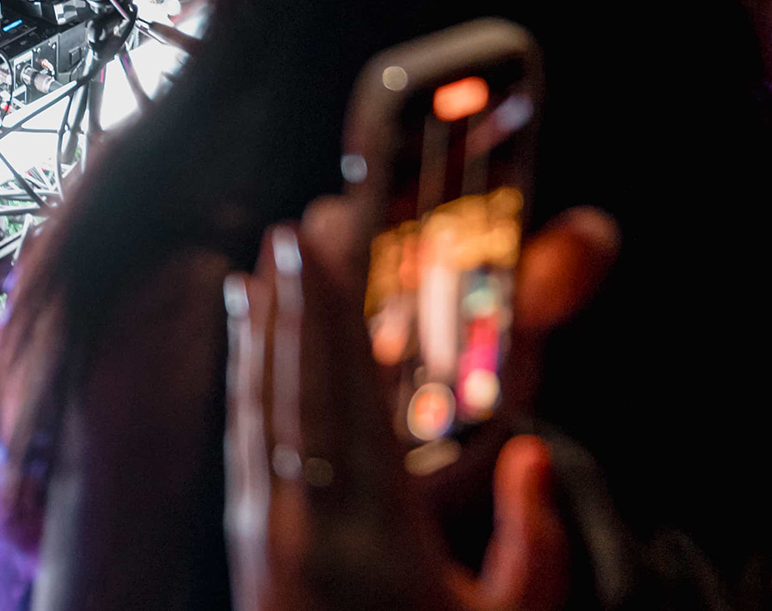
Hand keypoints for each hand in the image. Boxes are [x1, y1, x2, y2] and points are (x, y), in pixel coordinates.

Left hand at [227, 196, 619, 610]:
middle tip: (290, 226)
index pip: (351, 398)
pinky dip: (239, 377)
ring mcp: (268, 530)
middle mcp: (310, 519)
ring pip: (259, 405)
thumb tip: (528, 455)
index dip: (334, 318)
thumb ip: (532, 545)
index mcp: (378, 533)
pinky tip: (240, 335)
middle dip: (293, 302)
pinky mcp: (247, 542)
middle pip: (298, 386)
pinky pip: (240, 439)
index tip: (327, 251)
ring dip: (259, 327)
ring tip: (258, 259)